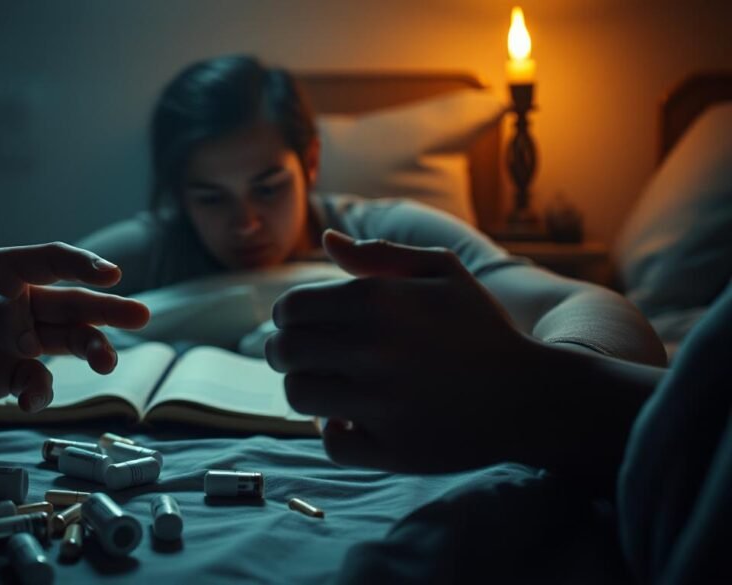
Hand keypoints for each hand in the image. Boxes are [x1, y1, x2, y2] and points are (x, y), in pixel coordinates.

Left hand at [0, 242, 149, 420]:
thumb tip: (30, 340)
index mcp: (3, 271)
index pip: (52, 261)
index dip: (84, 265)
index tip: (113, 276)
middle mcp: (17, 303)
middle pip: (73, 304)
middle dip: (107, 311)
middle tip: (140, 317)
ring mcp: (17, 341)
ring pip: (66, 344)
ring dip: (90, 351)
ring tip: (105, 363)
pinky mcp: (8, 377)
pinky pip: (39, 382)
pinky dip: (40, 392)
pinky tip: (29, 400)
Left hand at [266, 229, 540, 472]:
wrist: (533, 395)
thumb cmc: (481, 328)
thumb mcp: (442, 272)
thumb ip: (380, 253)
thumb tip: (327, 239)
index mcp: (379, 301)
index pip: (290, 309)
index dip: (287, 317)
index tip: (301, 325)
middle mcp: (375, 350)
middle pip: (285, 353)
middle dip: (285, 353)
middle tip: (304, 357)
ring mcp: (383, 403)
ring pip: (299, 397)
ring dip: (308, 391)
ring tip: (330, 386)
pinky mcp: (394, 449)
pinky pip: (332, 442)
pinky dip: (336, 432)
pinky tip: (354, 419)